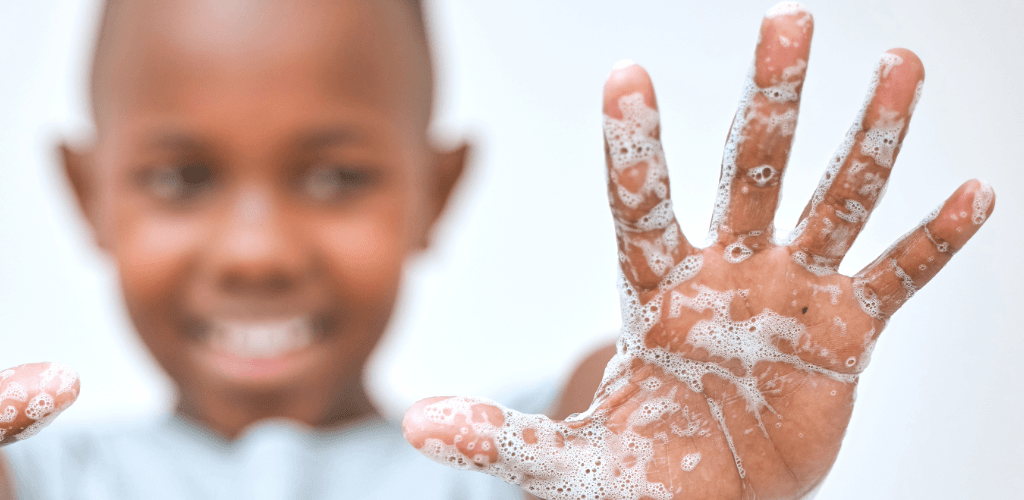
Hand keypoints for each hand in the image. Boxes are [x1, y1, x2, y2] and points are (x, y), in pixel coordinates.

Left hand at [401, 4, 993, 498]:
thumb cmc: (636, 476)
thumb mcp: (564, 462)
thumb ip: (500, 437)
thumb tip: (417, 425)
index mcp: (654, 292)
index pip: (639, 204)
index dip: (635, 145)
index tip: (626, 73)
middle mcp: (725, 274)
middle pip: (750, 171)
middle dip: (772, 100)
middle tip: (789, 20)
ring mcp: (788, 297)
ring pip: (833, 202)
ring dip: (869, 140)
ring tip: (901, 66)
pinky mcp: (844, 336)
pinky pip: (896, 278)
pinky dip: (933, 242)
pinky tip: (975, 192)